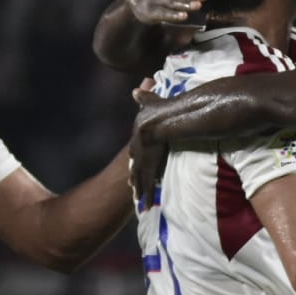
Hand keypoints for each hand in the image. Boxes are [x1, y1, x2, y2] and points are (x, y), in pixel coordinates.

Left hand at [130, 82, 167, 205]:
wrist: (162, 120)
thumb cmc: (161, 108)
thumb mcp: (151, 102)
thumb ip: (144, 98)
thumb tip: (135, 90)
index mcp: (139, 134)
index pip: (136, 150)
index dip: (136, 160)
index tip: (133, 168)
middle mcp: (139, 148)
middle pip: (136, 167)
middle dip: (135, 179)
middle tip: (133, 188)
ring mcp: (144, 159)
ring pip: (141, 178)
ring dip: (141, 190)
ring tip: (140, 202)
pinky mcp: (151, 167)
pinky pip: (149, 183)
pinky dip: (148, 193)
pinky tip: (147, 204)